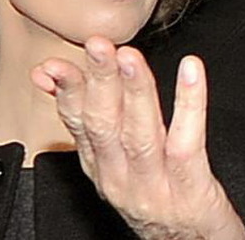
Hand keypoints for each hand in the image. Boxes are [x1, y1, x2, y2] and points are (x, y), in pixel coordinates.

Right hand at [32, 39, 244, 239]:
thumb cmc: (165, 200)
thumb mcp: (121, 166)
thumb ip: (97, 125)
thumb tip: (61, 81)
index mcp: (103, 170)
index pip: (78, 125)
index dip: (66, 92)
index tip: (53, 65)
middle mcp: (122, 180)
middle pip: (104, 126)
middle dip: (98, 82)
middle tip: (97, 45)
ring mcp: (154, 188)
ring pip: (139, 134)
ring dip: (133, 91)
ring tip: (130, 57)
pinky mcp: (190, 190)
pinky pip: (186, 142)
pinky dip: (189, 103)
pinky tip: (191, 71)